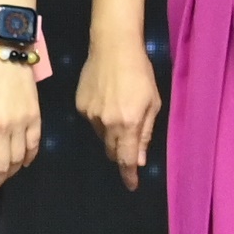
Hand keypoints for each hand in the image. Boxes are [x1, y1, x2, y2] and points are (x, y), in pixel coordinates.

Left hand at [0, 54, 41, 196]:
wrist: (4, 54)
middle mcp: (3, 130)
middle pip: (1, 167)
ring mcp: (22, 125)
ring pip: (19, 160)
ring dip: (10, 173)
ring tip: (3, 177)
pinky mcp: (36, 118)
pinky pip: (34, 146)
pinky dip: (29, 159)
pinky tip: (22, 163)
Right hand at [72, 35, 163, 191]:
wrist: (113, 48)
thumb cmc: (140, 73)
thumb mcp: (153, 103)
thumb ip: (145, 133)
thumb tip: (138, 159)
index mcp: (129, 123)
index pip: (126, 158)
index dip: (129, 175)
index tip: (132, 185)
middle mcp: (107, 123)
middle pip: (112, 151)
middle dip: (121, 152)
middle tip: (130, 142)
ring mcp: (90, 114)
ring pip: (102, 136)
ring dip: (112, 133)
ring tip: (119, 111)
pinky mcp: (80, 105)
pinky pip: (92, 121)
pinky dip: (101, 118)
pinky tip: (106, 100)